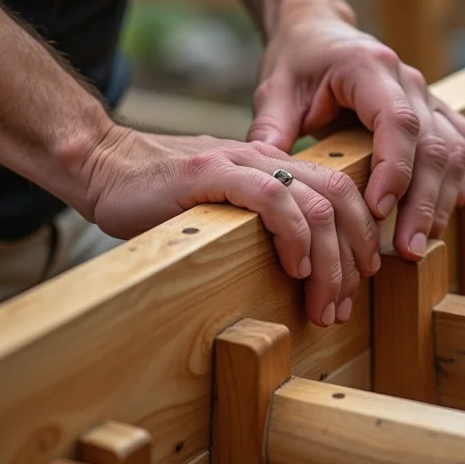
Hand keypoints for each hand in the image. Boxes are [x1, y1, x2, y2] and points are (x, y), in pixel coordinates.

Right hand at [82, 126, 379, 326]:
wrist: (105, 165)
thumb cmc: (163, 197)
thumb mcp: (225, 208)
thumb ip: (261, 222)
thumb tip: (301, 268)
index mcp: (275, 164)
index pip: (340, 193)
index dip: (359, 239)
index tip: (356, 283)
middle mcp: (267, 158)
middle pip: (340, 199)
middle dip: (352, 258)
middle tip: (343, 306)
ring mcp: (241, 161)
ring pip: (315, 202)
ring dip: (329, 261)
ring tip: (323, 302)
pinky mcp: (212, 171)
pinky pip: (272, 197)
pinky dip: (293, 234)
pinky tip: (295, 267)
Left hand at [247, 17, 464, 259]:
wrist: (320, 32)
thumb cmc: (298, 60)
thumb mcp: (274, 89)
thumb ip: (270, 130)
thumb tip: (268, 182)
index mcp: (368, 67)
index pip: (397, 120)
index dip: (394, 167)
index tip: (379, 209)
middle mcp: (408, 79)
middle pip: (433, 143)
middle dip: (423, 200)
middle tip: (408, 249)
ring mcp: (427, 94)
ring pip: (452, 149)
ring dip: (442, 199)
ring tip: (422, 243)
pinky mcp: (435, 111)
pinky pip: (459, 146)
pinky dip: (456, 180)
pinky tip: (444, 212)